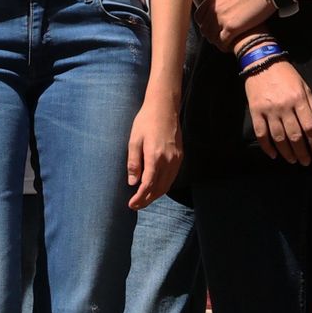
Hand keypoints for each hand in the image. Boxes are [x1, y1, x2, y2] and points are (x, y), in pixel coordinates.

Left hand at [126, 94, 181, 209]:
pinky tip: (155, 187)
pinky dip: (163, 185)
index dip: (140, 198)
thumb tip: (132, 183)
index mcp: (155, 157)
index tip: (131, 205)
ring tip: (144, 199)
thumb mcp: (134, 140)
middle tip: (135, 206)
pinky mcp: (180, 156)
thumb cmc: (146, 121)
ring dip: (156, 195)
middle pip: (159, 189)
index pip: (148, 185)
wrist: (165, 107)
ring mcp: (176, 159)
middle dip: (147, 200)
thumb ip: (134, 163)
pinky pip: (172, 177)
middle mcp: (169, 160)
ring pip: (167, 185)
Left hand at [194, 0, 274, 52]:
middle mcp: (214, 8)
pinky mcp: (232, 28)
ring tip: (225, 43)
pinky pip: (222, 42)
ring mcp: (222, 19)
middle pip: (204, 28)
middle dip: (210, 34)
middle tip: (220, 37)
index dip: (204, 23)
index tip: (213, 27)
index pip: (199, 16)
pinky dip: (224, 46)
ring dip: (217, 42)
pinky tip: (230, 47)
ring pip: (211, 37)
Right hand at [244, 60, 311, 164]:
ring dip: (286, 152)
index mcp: (299, 99)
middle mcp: (284, 106)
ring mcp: (269, 109)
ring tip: (293, 160)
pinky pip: (261, 133)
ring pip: (278, 137)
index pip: (310, 127)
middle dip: (302, 152)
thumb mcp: (304, 88)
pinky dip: (267, 146)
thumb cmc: (287, 75)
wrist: (262, 61)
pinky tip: (273, 154)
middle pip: (295, 135)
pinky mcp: (255, 111)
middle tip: (306, 162)